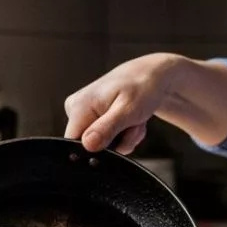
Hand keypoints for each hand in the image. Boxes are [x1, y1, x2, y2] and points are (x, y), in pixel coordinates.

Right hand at [64, 53, 192, 153]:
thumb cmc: (142, 87)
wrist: (151, 77)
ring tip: (134, 121)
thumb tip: (87, 145)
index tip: (120, 136)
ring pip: (102, 145)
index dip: (99, 149)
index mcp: (79, 106)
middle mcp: (75, 109)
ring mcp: (83, 113)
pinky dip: (123, 135)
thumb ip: (107, 128)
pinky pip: (106, 139)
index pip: (76, 145)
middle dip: (117, 142)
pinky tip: (130, 121)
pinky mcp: (92, 118)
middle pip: (91, 147)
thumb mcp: (128, 110)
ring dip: (124, 138)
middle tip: (132, 126)